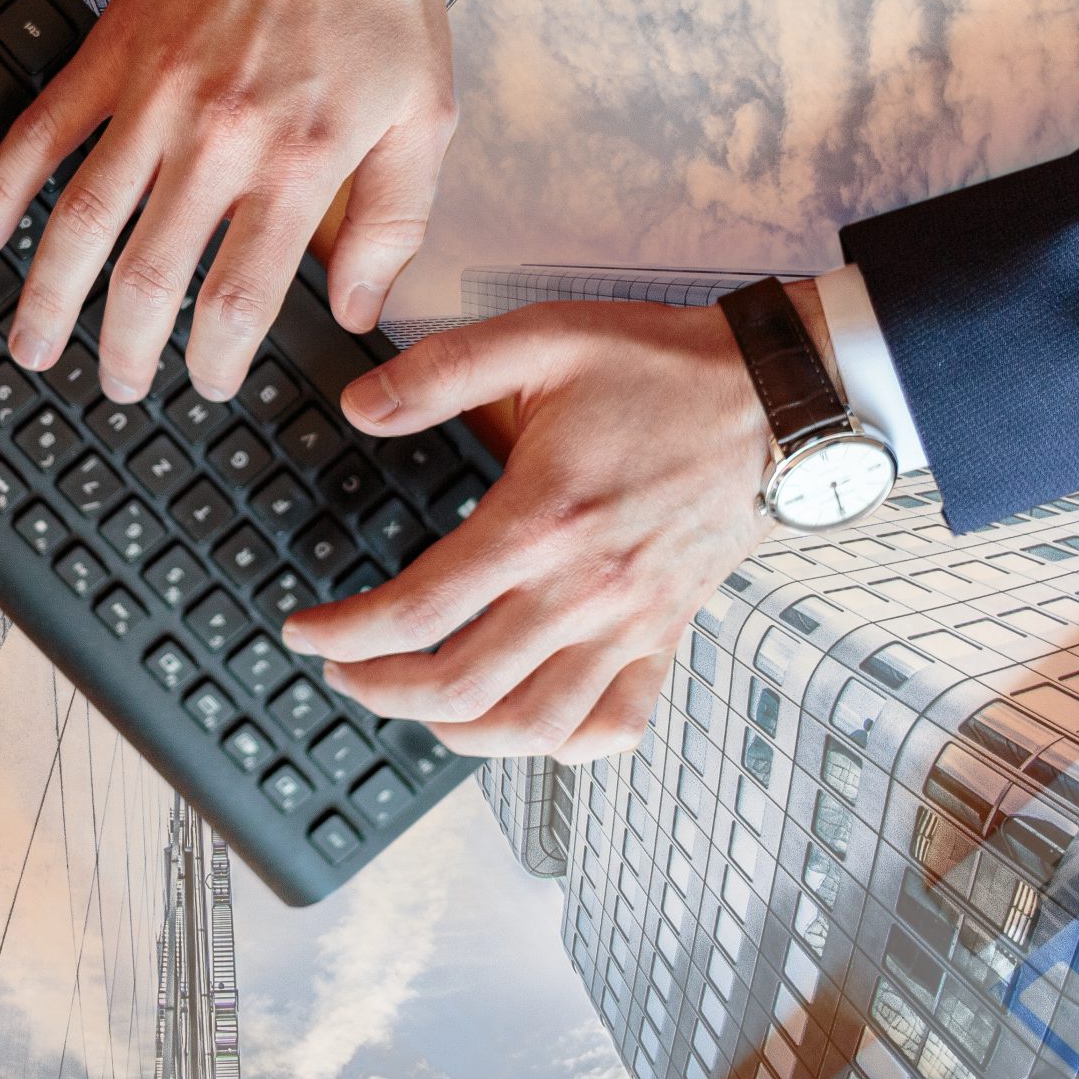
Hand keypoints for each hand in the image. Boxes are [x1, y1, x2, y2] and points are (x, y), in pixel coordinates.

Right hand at [0, 0, 455, 403]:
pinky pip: (41, 132)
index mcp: (299, 164)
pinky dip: (2, 189)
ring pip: (79, 221)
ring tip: (34, 347)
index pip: (236, 298)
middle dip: (126, 351)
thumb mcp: (424, 117)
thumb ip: (393, 223)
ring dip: (47, 297)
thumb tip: (360, 308)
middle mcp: (217, 137)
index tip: (210, 382)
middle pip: (147, 279)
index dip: (214, 361)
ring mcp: (153, 94)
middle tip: (122, 386)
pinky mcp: (112, 49)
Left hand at [280, 290, 822, 762]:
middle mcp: (587, 589)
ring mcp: (633, 624)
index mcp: (542, 520)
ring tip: (411, 701)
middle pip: (461, 686)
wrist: (773, 395)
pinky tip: (518, 722)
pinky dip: (558, 742)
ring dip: (456, 731)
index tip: (305, 630)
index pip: (419, 610)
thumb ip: (439, 372)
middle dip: (378, 690)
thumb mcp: (540, 337)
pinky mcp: (667, 635)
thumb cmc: (659, 367)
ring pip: (532, 727)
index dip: (343, 633)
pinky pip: (614, 724)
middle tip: (340, 668)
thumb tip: (359, 407)